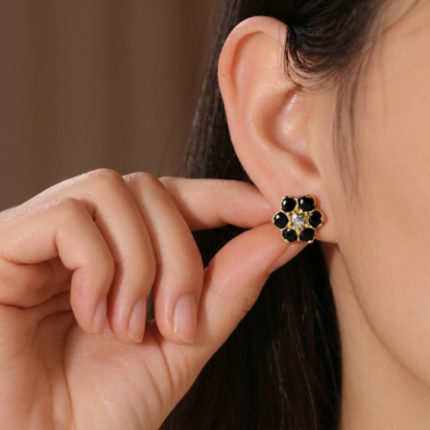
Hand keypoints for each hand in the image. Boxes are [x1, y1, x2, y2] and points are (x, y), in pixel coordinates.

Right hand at [0, 169, 303, 429]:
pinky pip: (69, 218)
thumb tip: (282, 236)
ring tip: (128, 326)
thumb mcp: (183, 343)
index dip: (225, 196)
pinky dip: (98, 266)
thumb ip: (229, 288)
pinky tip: (89, 315)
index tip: (275, 209)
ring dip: (139, 263)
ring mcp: (41, 231)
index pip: (178, 197)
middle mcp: (82, 230)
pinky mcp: (6, 242)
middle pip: (149, 189)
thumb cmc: (105, 407)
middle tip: (177, 322)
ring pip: (114, 192)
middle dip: (179, 255)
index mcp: (120, 248)